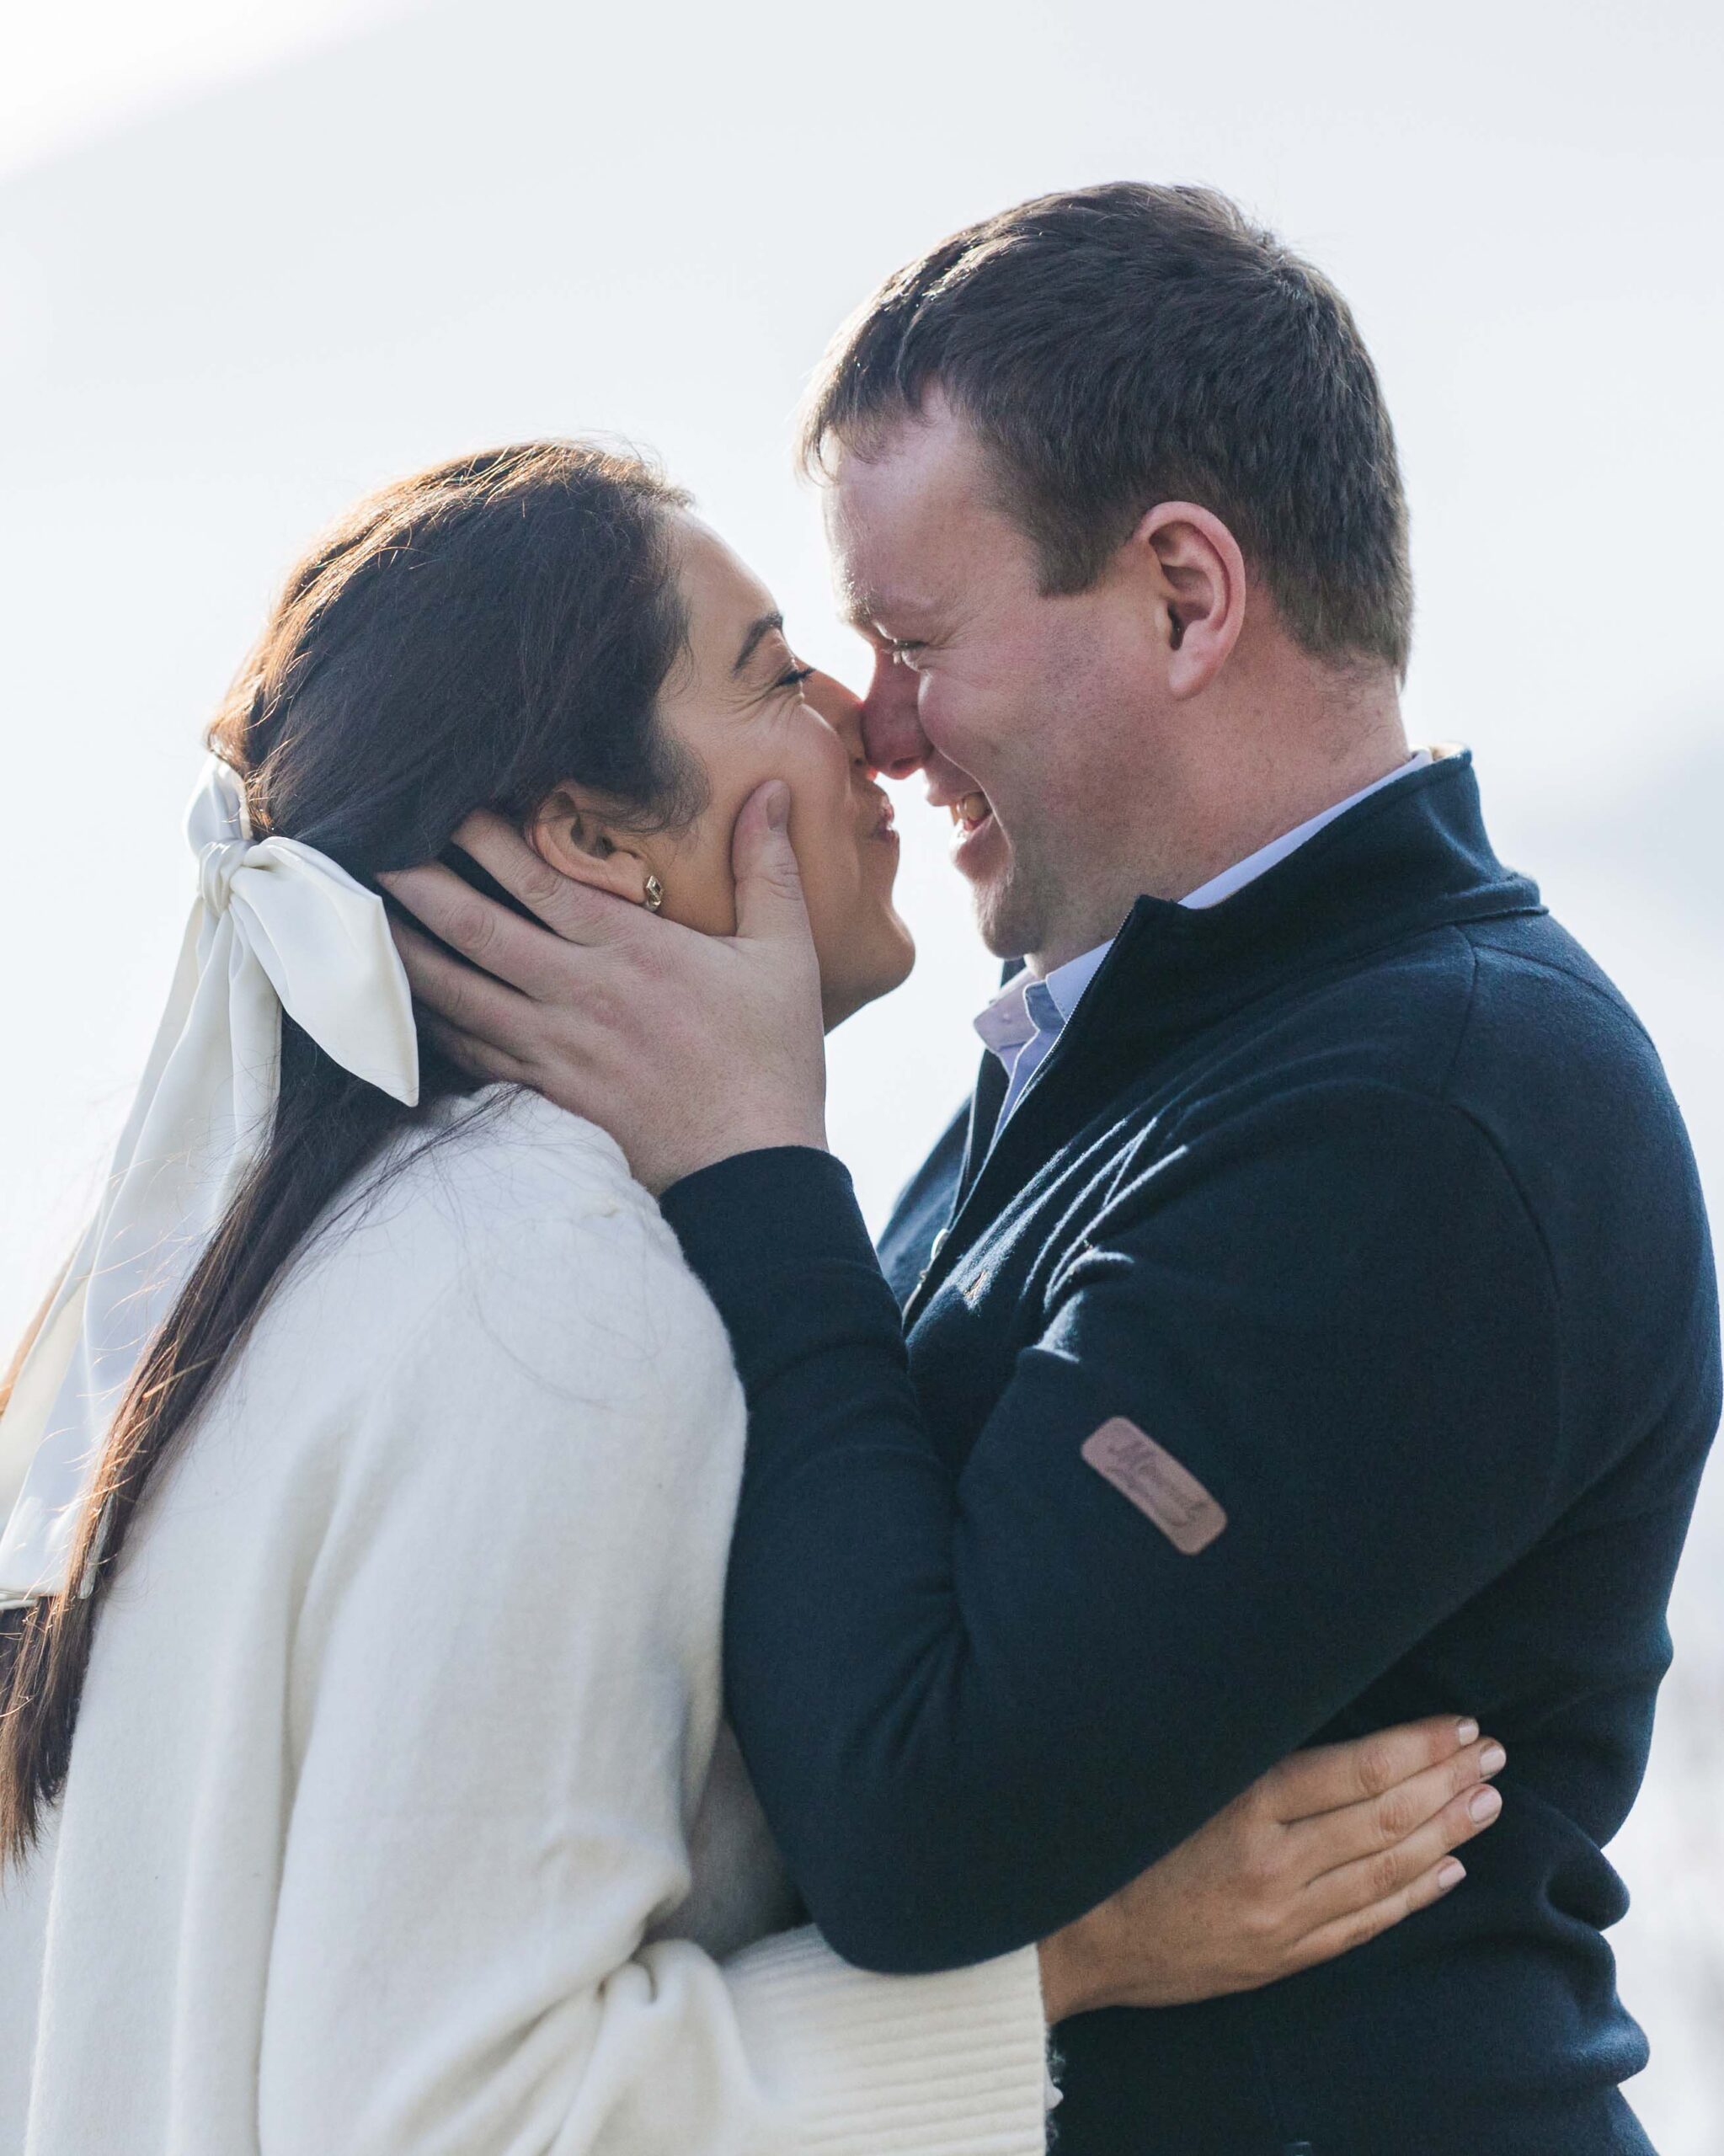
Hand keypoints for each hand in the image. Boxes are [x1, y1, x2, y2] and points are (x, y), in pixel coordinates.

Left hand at [380, 784, 827, 1193]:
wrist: (752, 1171)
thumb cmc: (772, 1058)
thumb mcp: (785, 954)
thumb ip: (768, 867)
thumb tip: (774, 788)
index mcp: (631, 951)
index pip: (537, 880)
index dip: (482, 838)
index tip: (449, 802)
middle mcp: (579, 995)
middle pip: (475, 930)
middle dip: (418, 884)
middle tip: (369, 847)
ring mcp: (554, 1050)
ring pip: (456, 994)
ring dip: (405, 953)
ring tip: (362, 919)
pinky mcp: (547, 1095)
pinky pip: (471, 1053)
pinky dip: (431, 1024)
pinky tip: (406, 1002)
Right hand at [1035, 1715, 1505, 2021]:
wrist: (1072, 1939)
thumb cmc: (1114, 1840)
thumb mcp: (1174, 1775)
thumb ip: (1240, 1751)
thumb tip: (1313, 1710)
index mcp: (1245, 1807)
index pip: (1359, 1771)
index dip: (1418, 1747)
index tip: (1459, 1724)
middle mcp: (1274, 1866)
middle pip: (1386, 1820)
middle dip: (1447, 1784)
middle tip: (1492, 1756)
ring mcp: (1282, 1919)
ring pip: (1387, 1873)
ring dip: (1446, 1835)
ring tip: (1486, 1802)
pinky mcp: (1280, 1957)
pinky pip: (1364, 1925)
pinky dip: (1412, 1895)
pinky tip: (1448, 1871)